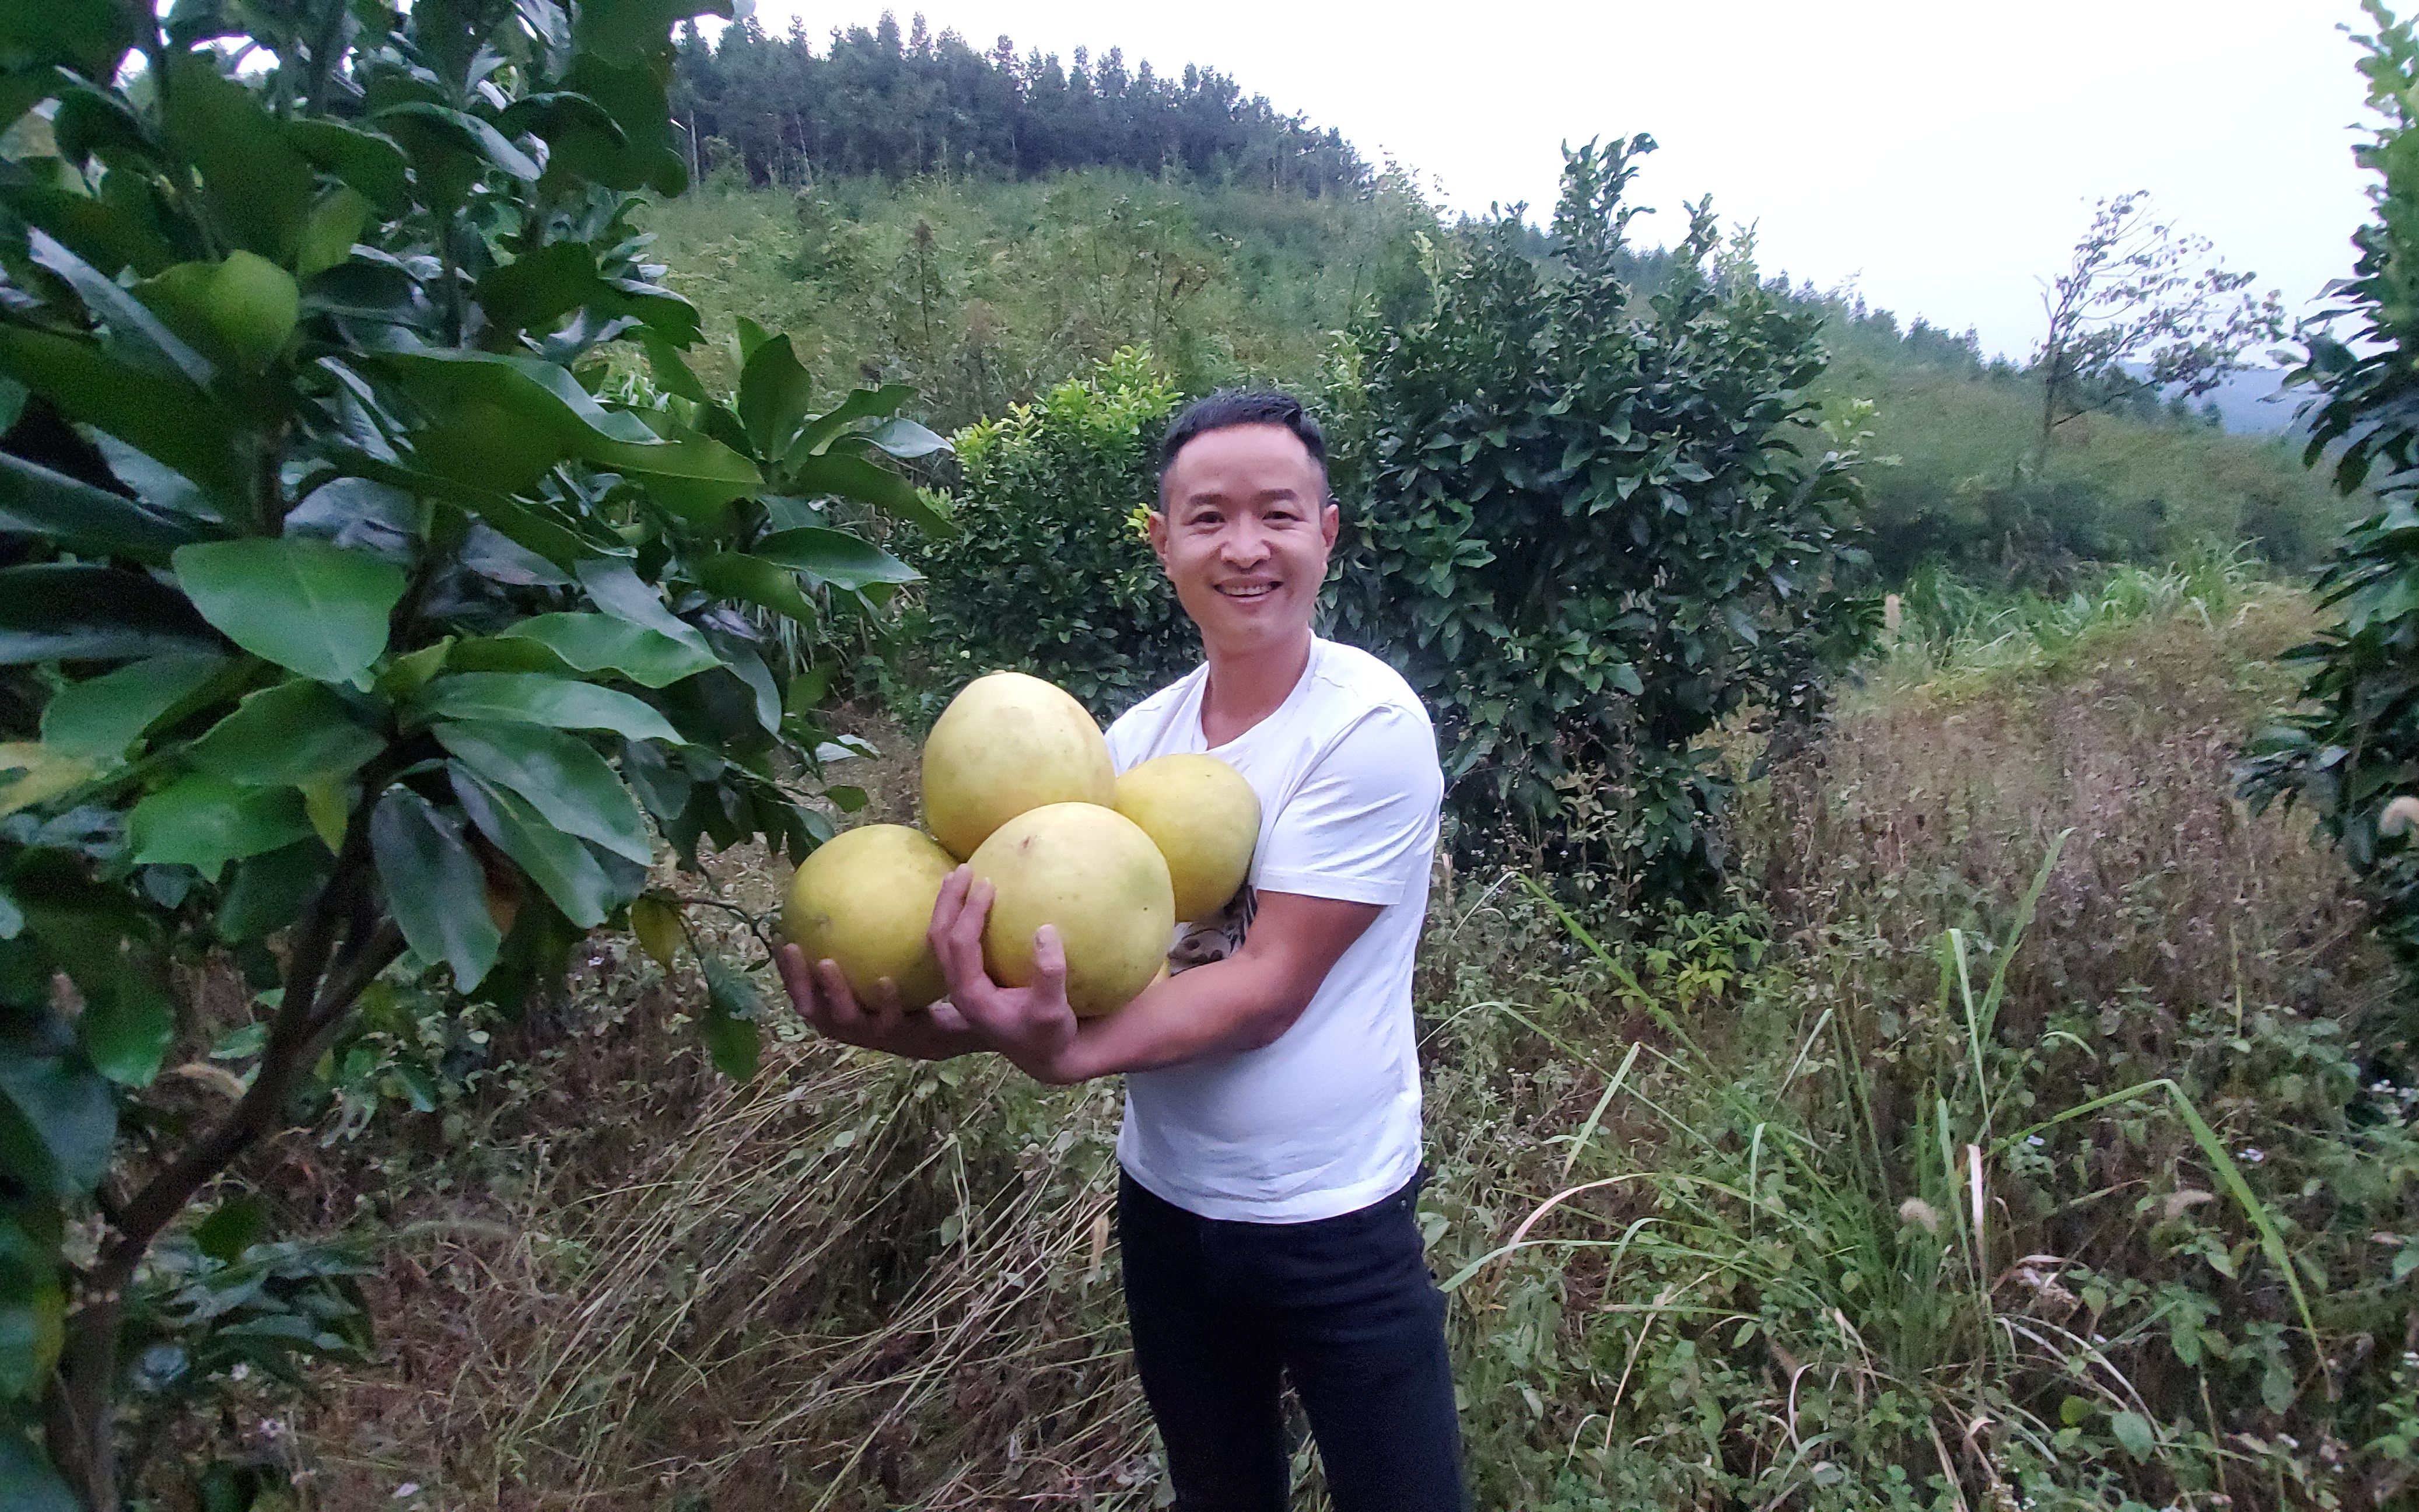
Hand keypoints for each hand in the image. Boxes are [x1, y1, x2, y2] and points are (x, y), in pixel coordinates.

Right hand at [775, 943, 978, 1060]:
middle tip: (792, 947)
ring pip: (843, 1017)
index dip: (785, 967)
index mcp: (835, 1008)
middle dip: (796, 979)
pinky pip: (889, 1020)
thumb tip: (858, 886)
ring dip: (833, 990)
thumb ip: (869, 939)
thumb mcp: (886, 962)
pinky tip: (886, 981)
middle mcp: (847, 1024)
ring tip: (826, 963)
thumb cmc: (909, 989)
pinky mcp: (900, 1037)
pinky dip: (884, 1002)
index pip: (801, 988)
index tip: (778, 936)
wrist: (949, 1025)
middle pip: (810, 1006)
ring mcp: (871, 1034)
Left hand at [927, 865, 1083, 1080]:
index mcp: (971, 996)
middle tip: (963, 868)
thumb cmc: (1049, 1035)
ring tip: (958, 875)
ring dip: (947, 907)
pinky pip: (954, 943)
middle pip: (938, 938)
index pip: (960, 945)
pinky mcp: (970, 980)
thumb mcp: (1054, 1012)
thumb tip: (1045, 929)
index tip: (988, 884)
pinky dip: (957, 917)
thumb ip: (1050, 975)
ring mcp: (961, 985)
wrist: (1041, 1055)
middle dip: (947, 902)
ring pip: (940, 940)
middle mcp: (958, 989)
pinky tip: (972, 898)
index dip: (970, 912)